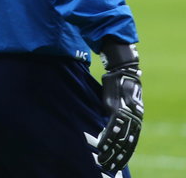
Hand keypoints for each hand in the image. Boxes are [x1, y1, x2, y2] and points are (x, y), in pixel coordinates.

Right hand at [98, 41, 142, 172]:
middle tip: (109, 165)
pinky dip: (107, 138)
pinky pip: (112, 128)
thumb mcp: (120, 102)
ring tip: (103, 158)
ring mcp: (126, 117)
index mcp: (136, 121)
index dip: (124, 154)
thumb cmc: (120, 85)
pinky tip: (102, 146)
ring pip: (119, 139)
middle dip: (117, 156)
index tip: (117, 163)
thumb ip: (117, 113)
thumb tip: (107, 120)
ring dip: (110, 150)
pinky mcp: (117, 111)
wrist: (125, 72)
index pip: (131, 143)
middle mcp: (133, 121)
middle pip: (126, 144)